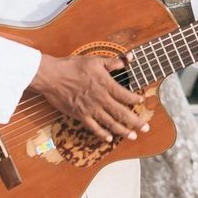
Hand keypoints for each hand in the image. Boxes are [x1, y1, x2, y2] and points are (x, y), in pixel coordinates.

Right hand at [30, 53, 147, 142]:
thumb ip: (113, 62)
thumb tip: (129, 58)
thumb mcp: (95, 60)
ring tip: (133, 136)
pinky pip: (94, 128)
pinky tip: (109, 139)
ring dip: (123, 131)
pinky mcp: (80, 115)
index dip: (135, 99)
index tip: (142, 101)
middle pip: (121, 113)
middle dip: (135, 121)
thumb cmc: (72, 66)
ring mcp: (90, 109)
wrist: (52, 76)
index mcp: (105, 84)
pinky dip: (102, 134)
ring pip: (110, 123)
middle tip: (146, 128)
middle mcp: (100, 99)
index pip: (125, 95)